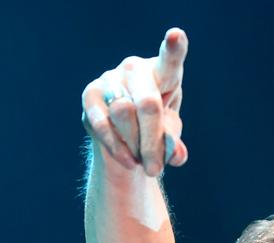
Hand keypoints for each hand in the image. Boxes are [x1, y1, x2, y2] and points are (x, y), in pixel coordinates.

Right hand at [81, 28, 188, 176]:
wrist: (126, 140)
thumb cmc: (156, 131)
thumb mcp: (170, 139)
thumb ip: (175, 145)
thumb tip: (177, 155)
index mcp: (163, 73)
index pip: (170, 60)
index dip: (173, 47)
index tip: (176, 35)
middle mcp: (135, 69)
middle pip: (147, 104)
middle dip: (153, 141)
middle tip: (157, 170)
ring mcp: (110, 78)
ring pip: (124, 115)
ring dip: (136, 145)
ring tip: (144, 162)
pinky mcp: (90, 94)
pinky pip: (102, 124)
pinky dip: (118, 147)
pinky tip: (129, 161)